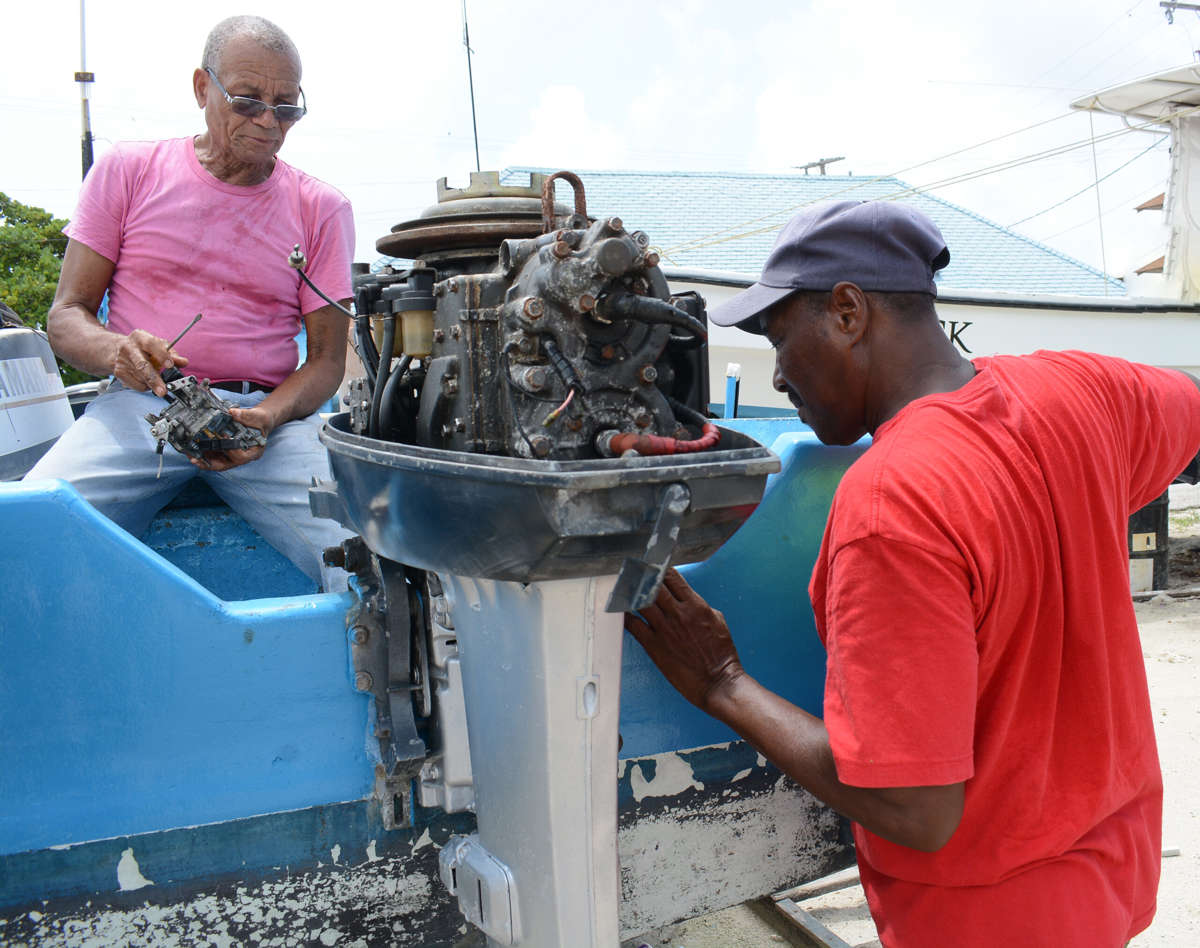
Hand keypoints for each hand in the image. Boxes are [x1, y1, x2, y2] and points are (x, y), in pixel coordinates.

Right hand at [113, 329, 187, 396]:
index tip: (170, 365)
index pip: (151, 345)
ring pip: (140, 378)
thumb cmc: (143, 347)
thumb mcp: (158, 346)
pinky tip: (146, 381)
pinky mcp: (119, 372)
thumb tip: (184, 362)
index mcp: (140, 337)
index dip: (162, 355)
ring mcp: (122, 360)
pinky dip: (145, 386)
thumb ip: (172, 354)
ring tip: (158, 383)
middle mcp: (128, 348)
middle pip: (142, 365)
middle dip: (154, 379)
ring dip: (152, 384)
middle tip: (163, 391)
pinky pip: (136, 384)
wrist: (119, 349)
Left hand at [190, 404, 273, 471]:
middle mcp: (242, 457)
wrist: (259, 422)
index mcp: (253, 452)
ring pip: (217, 463)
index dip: (230, 449)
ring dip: (203, 459)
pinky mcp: (226, 452)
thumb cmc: (261, 421)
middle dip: (208, 463)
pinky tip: (193, 448)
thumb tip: (232, 413)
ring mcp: (233, 456)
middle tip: (195, 458)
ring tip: (190, 453)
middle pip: (224, 465)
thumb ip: (247, 416)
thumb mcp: (258, 417)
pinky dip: (204, 453)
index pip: (240, 457)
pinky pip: (214, 456)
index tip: (222, 437)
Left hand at [625, 568, 745, 712]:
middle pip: (652, 585)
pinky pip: (633, 626)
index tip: (651, 565)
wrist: (718, 681)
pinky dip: (626, 616)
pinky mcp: (654, 646)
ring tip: (624, 588)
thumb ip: (699, 607)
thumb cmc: (721, 654)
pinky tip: (621, 612)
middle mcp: (678, 614)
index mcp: (695, 605)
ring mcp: (664, 629)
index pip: (672, 577)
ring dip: (631, 593)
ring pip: (640, 602)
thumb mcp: (718, 621)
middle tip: (633, 572)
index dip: (659, 568)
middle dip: (642, 576)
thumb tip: (686, 600)